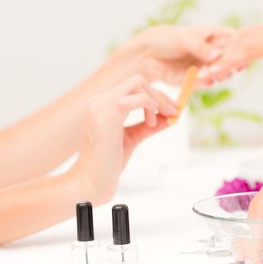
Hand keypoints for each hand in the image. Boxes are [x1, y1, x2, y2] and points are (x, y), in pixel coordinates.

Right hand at [70, 75, 177, 203]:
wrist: (90, 183)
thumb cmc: (108, 163)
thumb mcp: (133, 138)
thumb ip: (149, 126)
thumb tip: (170, 117)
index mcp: (103, 104)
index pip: (133, 85)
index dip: (156, 94)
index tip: (172, 109)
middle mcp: (99, 100)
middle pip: (137, 80)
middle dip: (160, 95)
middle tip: (172, 113)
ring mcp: (101, 106)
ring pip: (137, 82)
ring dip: (156, 100)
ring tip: (154, 123)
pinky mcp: (106, 117)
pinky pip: (136, 98)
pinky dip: (151, 106)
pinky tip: (151, 123)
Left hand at [124, 25, 233, 85]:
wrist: (144, 56)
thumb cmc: (163, 39)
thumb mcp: (183, 38)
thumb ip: (200, 46)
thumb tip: (218, 55)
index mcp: (211, 35)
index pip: (232, 38)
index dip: (239, 46)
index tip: (241, 53)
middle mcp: (210, 51)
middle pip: (229, 57)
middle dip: (230, 63)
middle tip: (227, 67)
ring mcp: (204, 65)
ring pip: (220, 72)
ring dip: (220, 74)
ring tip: (215, 75)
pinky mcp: (195, 79)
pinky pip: (206, 82)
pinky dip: (207, 82)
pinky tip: (203, 80)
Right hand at [206, 17, 262, 85]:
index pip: (245, 51)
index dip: (225, 63)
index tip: (208, 75)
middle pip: (236, 44)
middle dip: (216, 61)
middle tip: (198, 78)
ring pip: (238, 39)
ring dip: (222, 54)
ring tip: (208, 73)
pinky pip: (246, 38)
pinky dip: (233, 49)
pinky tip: (227, 62)